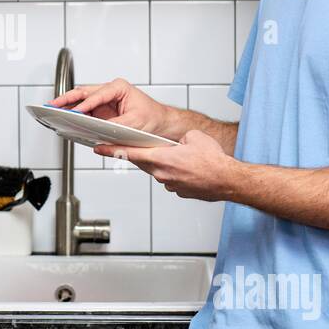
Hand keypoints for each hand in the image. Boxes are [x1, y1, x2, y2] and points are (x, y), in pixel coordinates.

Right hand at [49, 77, 171, 137]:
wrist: (162, 123)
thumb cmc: (153, 118)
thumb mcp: (134, 123)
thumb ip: (114, 126)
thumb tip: (98, 131)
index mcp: (119, 88)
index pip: (97, 95)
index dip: (84, 105)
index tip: (75, 113)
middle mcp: (110, 91)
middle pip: (84, 92)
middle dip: (67, 99)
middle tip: (53, 105)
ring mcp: (105, 101)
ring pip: (81, 99)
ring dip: (67, 105)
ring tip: (53, 110)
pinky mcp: (102, 111)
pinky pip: (85, 110)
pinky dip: (74, 113)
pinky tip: (65, 118)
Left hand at [94, 130, 236, 201]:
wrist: (229, 181)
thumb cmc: (214, 161)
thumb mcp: (194, 137)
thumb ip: (178, 138)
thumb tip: (176, 143)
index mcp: (161, 158)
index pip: (130, 153)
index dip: (112, 150)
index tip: (99, 149)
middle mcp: (162, 173)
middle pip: (144, 162)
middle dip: (142, 154)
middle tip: (142, 147)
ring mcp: (170, 184)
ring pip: (158, 170)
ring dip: (163, 163)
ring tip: (181, 157)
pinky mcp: (179, 191)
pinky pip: (171, 179)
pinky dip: (175, 172)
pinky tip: (188, 168)